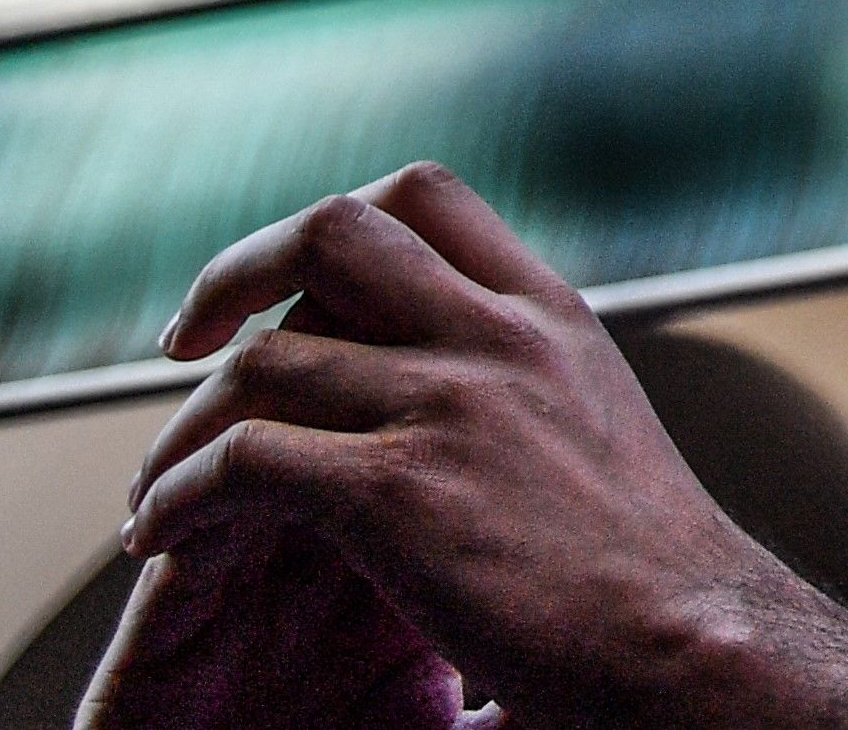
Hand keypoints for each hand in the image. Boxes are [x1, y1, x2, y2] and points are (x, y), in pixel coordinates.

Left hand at [122, 167, 847, 725]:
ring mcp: (447, 408)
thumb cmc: (655, 578)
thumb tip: (465, 387)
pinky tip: (165, 537)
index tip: (282, 294)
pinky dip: (180, 495)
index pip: (423, 197)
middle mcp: (497, 339)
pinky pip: (243, 461)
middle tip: (188, 342)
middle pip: (331, 229)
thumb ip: (527, 384)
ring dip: (184, 424)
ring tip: (156, 488)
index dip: (331, 226)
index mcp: (548, 318)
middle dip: (234, 273)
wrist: (691, 649)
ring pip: (261, 360)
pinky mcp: (396, 495)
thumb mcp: (599, 427)